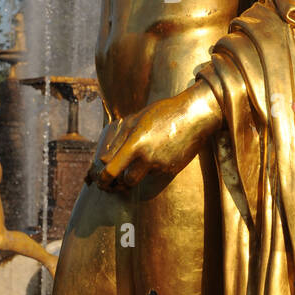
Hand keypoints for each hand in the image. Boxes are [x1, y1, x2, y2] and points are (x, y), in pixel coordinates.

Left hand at [86, 85, 221, 191]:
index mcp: (135, 143)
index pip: (112, 170)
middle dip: (120, 182)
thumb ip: (119, 138)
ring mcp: (161, 165)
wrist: (194, 115)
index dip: (103, 178)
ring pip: (143, 176)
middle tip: (115, 180)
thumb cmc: (163, 112)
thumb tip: (105, 158)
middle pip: (127, 181)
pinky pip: (156, 173)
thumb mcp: (136, 119)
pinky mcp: (173, 169)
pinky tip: (160, 152)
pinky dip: (153, 166)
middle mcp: (148, 157)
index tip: (101, 180)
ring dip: (138, 172)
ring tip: (141, 158)